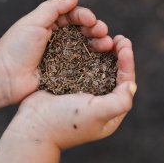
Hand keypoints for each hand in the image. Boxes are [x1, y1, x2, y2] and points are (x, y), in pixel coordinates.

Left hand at [0, 0, 113, 105]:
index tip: (91, 20)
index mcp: (52, 24)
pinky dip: (96, 60)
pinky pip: (84, 64)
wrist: (4, 77)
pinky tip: (105, 58)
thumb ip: (54, 7)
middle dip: (96, 29)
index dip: (85, 16)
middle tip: (103, 32)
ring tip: (108, 44)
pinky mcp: (67, 73)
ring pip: (88, 46)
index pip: (74, 15)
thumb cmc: (16, 47)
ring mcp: (65, 57)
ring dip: (100, 43)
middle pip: (84, 30)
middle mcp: (60, 39)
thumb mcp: (34, 21)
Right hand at [6, 35, 135, 148]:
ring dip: (105, 52)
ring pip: (100, 68)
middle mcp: (100, 103)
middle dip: (119, 55)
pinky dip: (89, 53)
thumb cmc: (64, 122)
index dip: (127, 63)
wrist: (31, 126)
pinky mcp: (70, 85)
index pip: (125, 84)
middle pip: (115, 74)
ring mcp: (84, 93)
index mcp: (110, 113)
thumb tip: (132, 85)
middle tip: (120, 38)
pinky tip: (89, 42)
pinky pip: (83, 66)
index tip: (125, 46)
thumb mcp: (97, 114)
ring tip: (107, 37)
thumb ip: (119, 102)